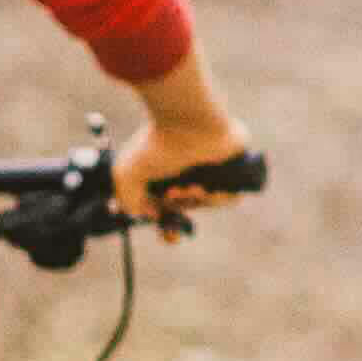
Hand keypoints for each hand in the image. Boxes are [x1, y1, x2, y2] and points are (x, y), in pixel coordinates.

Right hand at [122, 94, 256, 232]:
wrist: (186, 123)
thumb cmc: (156, 144)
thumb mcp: (126, 174)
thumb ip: (128, 200)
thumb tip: (143, 215)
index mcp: (167, 171)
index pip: (169, 207)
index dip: (169, 227)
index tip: (171, 237)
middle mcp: (189, 170)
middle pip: (187, 208)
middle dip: (178, 207)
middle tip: (173, 193)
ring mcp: (213, 169)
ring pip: (206, 204)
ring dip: (195, 202)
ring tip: (189, 186)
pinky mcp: (236, 168)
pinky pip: (231, 198)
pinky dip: (218, 199)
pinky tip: (206, 186)